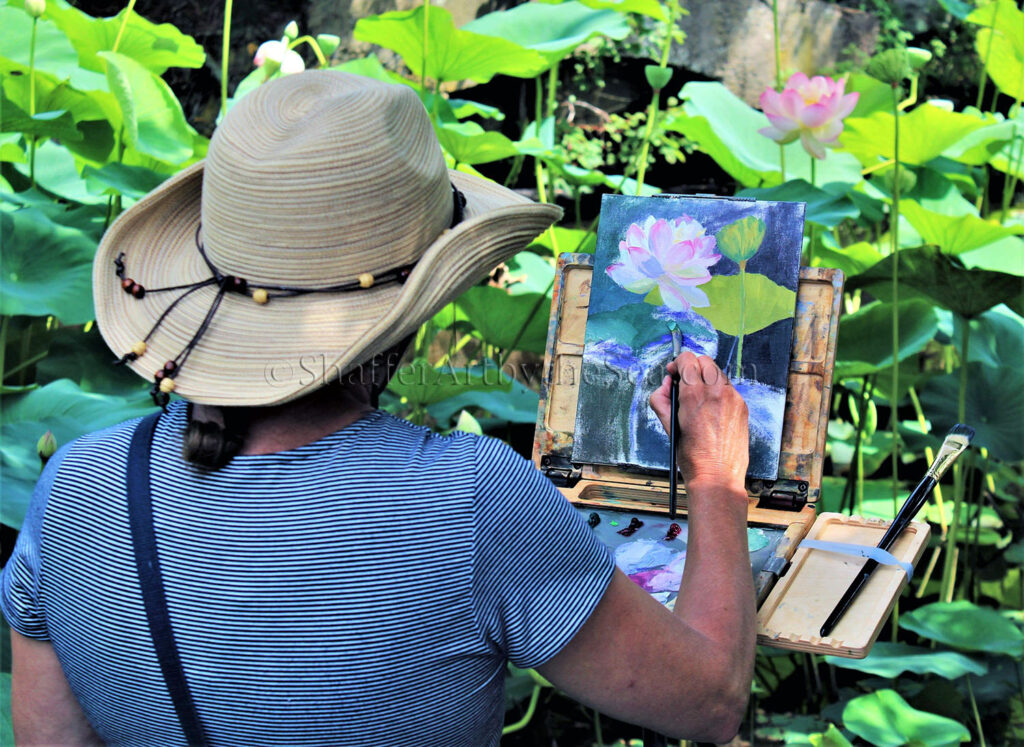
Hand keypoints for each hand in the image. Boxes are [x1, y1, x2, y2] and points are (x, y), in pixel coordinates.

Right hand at [649, 352, 748, 491]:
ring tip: (698, 396)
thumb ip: (661, 399)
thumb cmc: (692, 456)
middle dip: (692, 367)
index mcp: (695, 394)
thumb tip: (666, 385)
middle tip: (684, 382)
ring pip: (718, 372)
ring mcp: (732, 398)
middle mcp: (716, 391)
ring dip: (706, 377)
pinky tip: (711, 408)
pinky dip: (718, 391)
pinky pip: (728, 388)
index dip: (677, 364)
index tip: (674, 373)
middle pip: (704, 360)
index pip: (687, 359)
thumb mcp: (667, 426)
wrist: (717, 476)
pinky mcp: (741, 406)